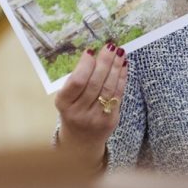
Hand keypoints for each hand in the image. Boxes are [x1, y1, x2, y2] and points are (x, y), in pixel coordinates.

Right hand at [54, 41, 127, 165]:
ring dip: (115, 67)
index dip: (85, 65)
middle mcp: (79, 112)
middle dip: (104, 62)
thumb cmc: (73, 112)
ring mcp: (96, 118)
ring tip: (119, 52)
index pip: (77, 82)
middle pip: (95, 83)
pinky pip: (118, 95)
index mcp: (64, 104)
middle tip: (110, 46)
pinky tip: (123, 66)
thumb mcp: (67, 99)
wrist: (81, 141)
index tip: (91, 51)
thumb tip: (94, 55)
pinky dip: (121, 78)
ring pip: (109, 88)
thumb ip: (77, 80)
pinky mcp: (111, 120)